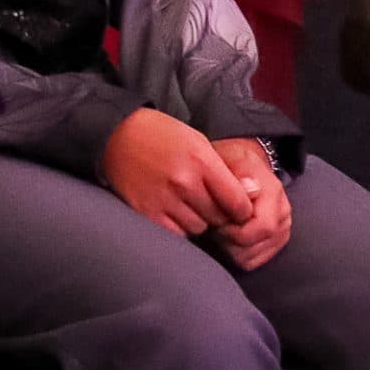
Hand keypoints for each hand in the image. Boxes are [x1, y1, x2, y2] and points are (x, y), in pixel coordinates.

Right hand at [99, 108, 254, 238]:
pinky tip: (172, 210)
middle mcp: (184, 182)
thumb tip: (253, 195)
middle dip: (218, 214)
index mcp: (201, 160)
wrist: (116, 135)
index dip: (242, 209)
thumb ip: (224, 171)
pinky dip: (178, 226)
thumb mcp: (198, 141)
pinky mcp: (147, 213)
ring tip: (185, 202)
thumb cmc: (162, 136)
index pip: (238, 203)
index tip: (237, 207)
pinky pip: (176, 234)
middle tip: (206, 201)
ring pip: (198, 228)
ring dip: (197, 220)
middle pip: (219, 218)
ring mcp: (164, 199)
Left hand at [209, 137, 292, 269]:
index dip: (230, 229)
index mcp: (274, 192)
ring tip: (220, 228)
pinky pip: (252, 262)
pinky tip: (228, 237)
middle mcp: (283, 213)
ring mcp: (281, 230)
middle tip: (214, 225)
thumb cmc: (230, 163)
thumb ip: (236, 171)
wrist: (244, 168)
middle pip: (253, 247)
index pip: (261, 227)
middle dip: (228, 241)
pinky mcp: (275, 242)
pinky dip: (236, 254)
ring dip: (230, 248)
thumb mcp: (229, 158)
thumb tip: (249, 190)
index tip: (213, 218)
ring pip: (251, 258)